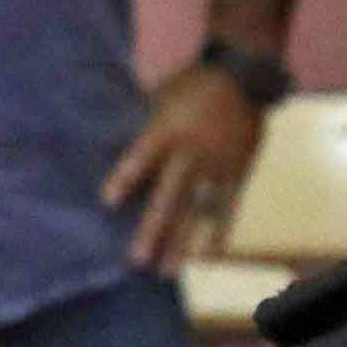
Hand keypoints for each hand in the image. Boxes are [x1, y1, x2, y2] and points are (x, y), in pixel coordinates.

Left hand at [104, 63, 268, 272]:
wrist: (243, 75)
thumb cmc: (191, 84)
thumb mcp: (161, 96)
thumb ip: (140, 123)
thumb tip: (102, 140)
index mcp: (169, 127)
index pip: (143, 155)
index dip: (126, 176)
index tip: (108, 201)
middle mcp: (193, 151)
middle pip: (171, 195)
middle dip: (154, 227)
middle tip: (137, 259)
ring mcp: (218, 166)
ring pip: (198, 210)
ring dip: (183, 242)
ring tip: (167, 271)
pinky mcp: (238, 173)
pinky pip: (228, 209)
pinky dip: (218, 234)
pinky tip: (207, 259)